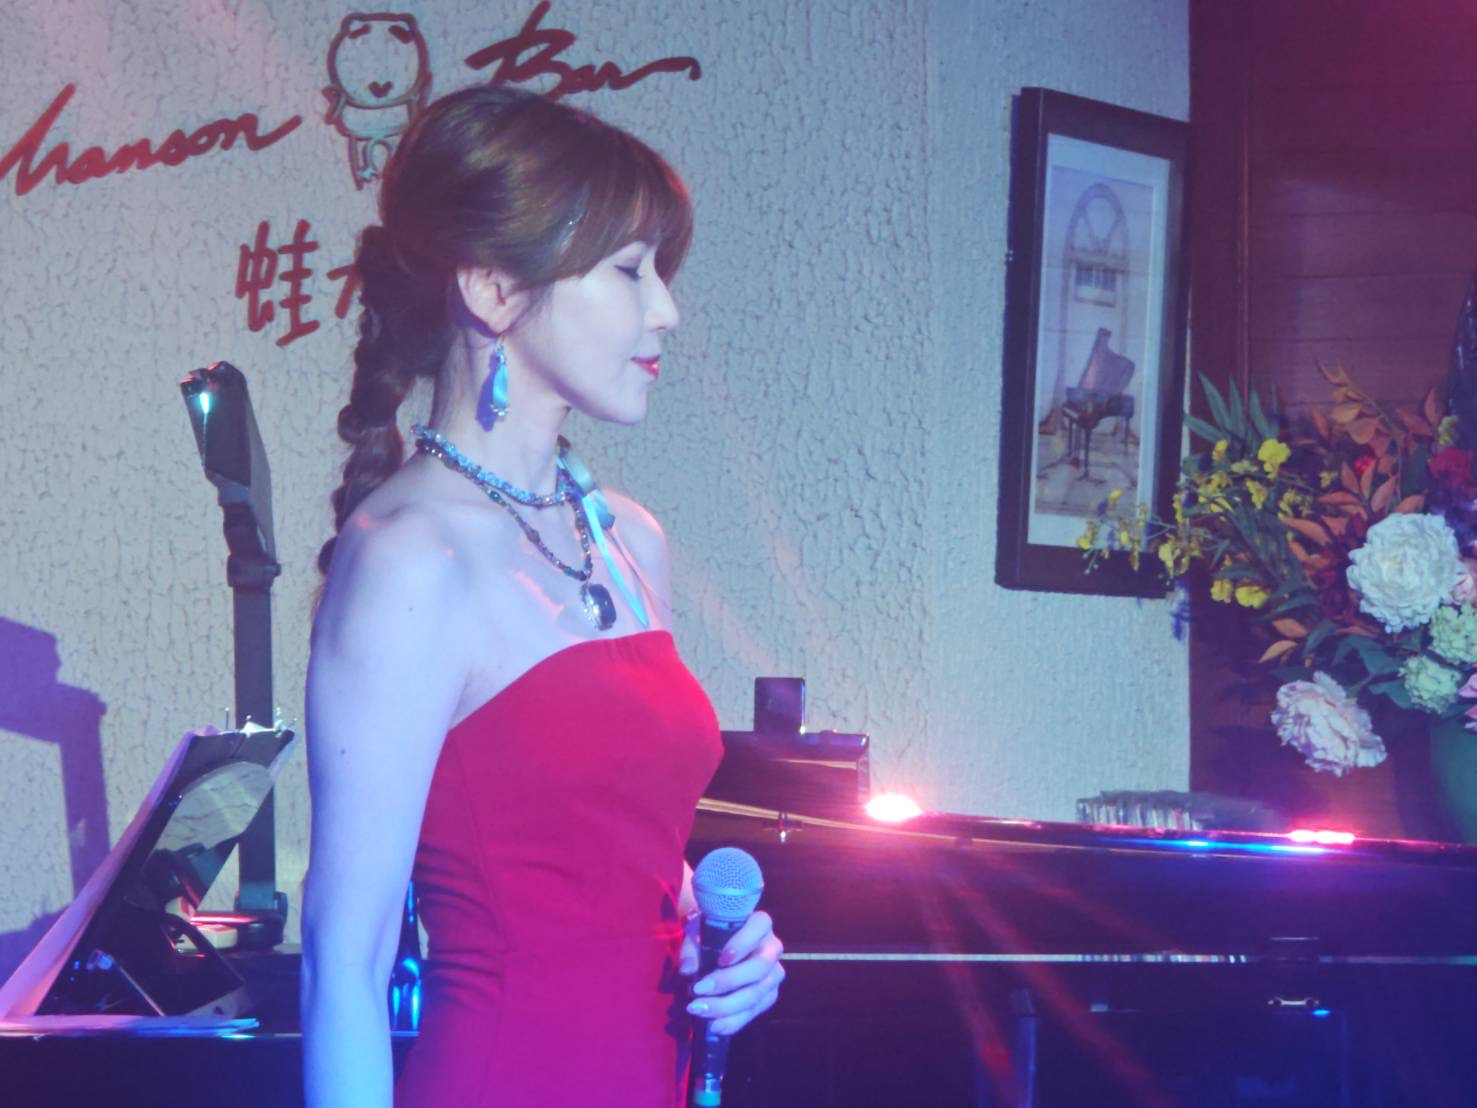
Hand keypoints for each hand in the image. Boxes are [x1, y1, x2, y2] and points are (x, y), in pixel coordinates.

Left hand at [678, 910, 783, 1035]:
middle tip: (698, 991)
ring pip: (757, 994)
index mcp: (760, 924)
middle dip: (729, 982)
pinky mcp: (769, 996)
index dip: (743, 943)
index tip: (720, 959)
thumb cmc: (710, 933)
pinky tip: (714, 1025)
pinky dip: (734, 1021)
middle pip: (759, 967)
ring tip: (699, 1011)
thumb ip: (692, 948)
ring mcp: (774, 974)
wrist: (718, 946)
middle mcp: (772, 948)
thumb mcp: (697, 932)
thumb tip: (688, 970)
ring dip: (727, 1006)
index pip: (760, 926)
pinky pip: (755, 1012)